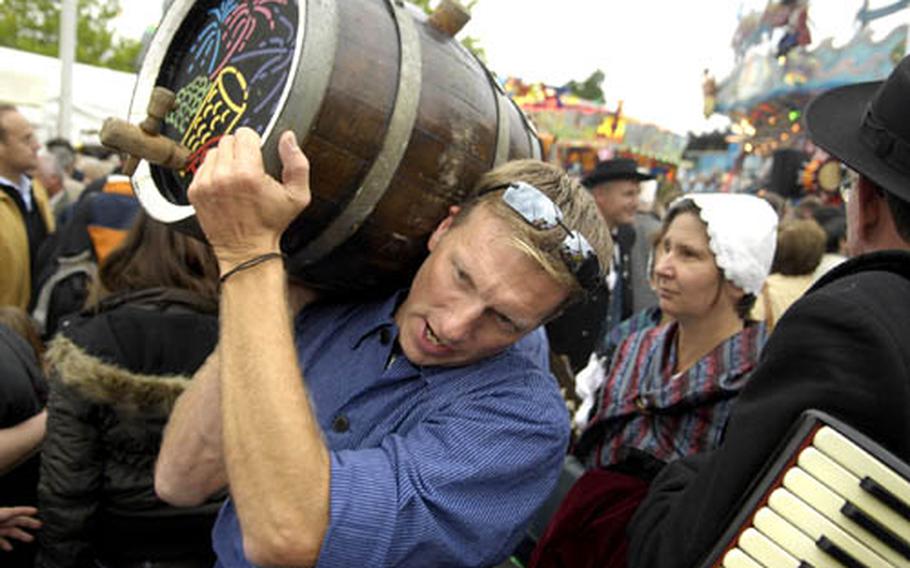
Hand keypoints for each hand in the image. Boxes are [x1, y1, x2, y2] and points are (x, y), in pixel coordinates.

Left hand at [0, 506, 39, 551]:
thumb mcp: (1, 515)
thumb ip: (13, 514)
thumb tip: (29, 512)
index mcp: (1, 514)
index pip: (15, 511)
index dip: (26, 511)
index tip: (36, 511)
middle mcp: (0, 521)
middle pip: (16, 521)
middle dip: (28, 523)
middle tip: (39, 525)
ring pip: (10, 531)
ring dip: (21, 535)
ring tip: (31, 539)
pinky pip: (1, 540)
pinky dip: (6, 544)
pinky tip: (10, 548)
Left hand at [188, 128, 311, 269]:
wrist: (246, 250)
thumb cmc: (271, 224)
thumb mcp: (297, 196)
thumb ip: (297, 163)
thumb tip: (288, 137)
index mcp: (248, 173)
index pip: (244, 134)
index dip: (254, 141)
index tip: (258, 153)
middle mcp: (223, 176)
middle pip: (227, 140)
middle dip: (239, 150)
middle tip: (248, 168)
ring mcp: (205, 183)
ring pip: (213, 152)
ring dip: (224, 160)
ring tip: (236, 178)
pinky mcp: (195, 191)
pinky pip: (202, 167)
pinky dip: (213, 172)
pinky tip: (224, 186)